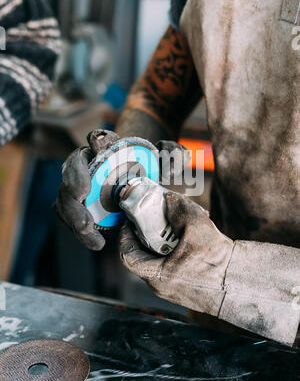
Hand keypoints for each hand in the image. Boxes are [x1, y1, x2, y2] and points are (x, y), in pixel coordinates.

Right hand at [55, 131, 188, 250]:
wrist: (139, 177)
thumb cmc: (150, 164)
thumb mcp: (166, 158)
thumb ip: (172, 155)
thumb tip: (172, 162)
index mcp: (106, 146)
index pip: (98, 138)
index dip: (97, 141)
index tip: (101, 148)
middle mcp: (87, 164)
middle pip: (72, 169)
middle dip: (74, 184)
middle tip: (82, 198)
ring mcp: (79, 185)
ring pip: (65, 197)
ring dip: (73, 215)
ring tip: (89, 232)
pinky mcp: (79, 205)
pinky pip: (69, 216)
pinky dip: (78, 229)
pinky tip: (95, 242)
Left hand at [119, 191, 233, 315]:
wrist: (240, 285)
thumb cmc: (219, 264)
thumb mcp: (198, 227)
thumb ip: (180, 209)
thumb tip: (168, 198)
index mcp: (156, 275)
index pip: (127, 255)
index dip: (125, 235)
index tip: (129, 220)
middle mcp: (160, 286)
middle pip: (143, 255)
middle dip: (147, 234)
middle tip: (154, 218)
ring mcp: (171, 289)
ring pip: (158, 260)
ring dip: (163, 241)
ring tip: (178, 225)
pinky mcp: (184, 289)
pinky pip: (171, 266)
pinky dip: (174, 251)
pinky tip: (190, 238)